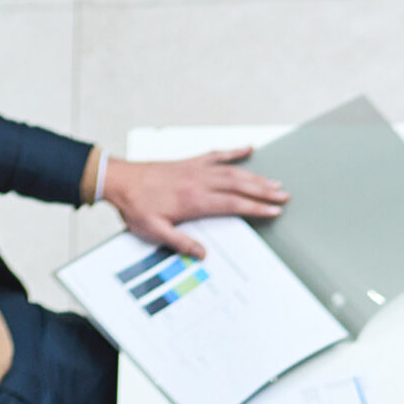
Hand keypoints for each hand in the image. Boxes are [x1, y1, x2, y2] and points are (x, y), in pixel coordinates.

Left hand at [100, 147, 288, 258]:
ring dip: (255, 176)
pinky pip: (216, 154)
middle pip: (239, 185)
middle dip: (264, 191)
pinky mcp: (190, 162)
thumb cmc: (135, 206)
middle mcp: (198, 181)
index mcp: (193, 200)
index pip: (233, 204)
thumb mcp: (154, 231)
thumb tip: (203, 254)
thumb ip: (180, 242)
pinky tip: (248, 149)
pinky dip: (233, 152)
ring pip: (232, 171)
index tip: (274, 211)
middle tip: (284, 196)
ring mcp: (195, 169)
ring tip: (275, 182)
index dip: (256, 208)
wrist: (118, 181)